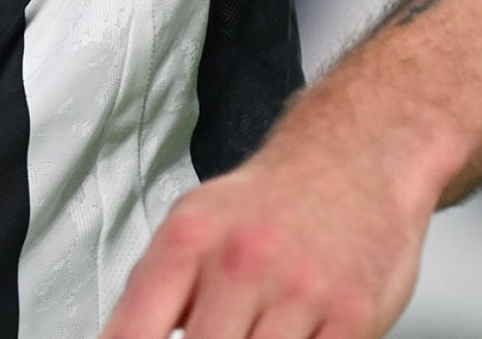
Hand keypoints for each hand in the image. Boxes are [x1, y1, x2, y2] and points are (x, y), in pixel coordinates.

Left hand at [100, 139, 423, 338]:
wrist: (354, 160)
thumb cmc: (270, 202)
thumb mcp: (195, 223)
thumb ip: (159, 286)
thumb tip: (127, 335)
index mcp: (189, 240)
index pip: (134, 329)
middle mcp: (241, 263)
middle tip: (217, 331)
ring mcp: (298, 291)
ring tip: (250, 330)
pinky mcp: (353, 316)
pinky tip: (291, 334)